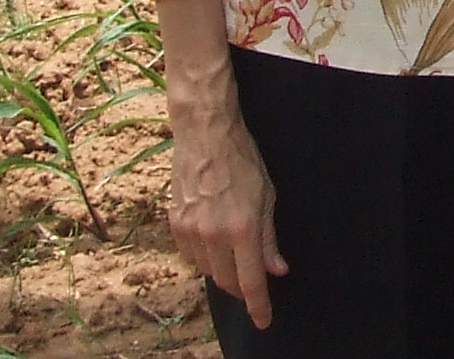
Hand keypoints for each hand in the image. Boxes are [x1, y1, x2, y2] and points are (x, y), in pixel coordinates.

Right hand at [168, 101, 288, 323]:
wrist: (204, 133)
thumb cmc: (242, 160)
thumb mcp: (267, 196)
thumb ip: (269, 238)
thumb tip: (277, 270)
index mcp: (242, 229)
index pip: (251, 282)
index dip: (259, 306)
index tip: (264, 321)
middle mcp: (214, 235)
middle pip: (227, 282)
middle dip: (241, 287)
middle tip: (252, 279)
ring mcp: (191, 231)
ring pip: (208, 271)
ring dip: (222, 270)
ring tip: (233, 250)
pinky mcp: (175, 224)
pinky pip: (190, 256)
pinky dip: (204, 256)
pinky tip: (213, 239)